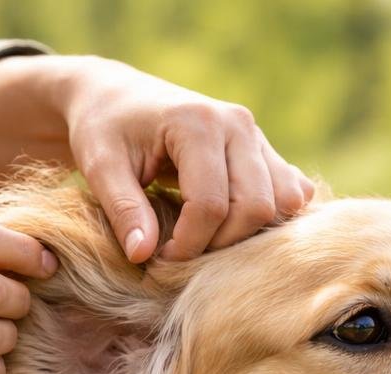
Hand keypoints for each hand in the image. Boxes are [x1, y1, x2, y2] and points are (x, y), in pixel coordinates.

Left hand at [0, 55, 316, 262]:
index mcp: (197, 123)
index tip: (158, 259)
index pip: (210, 204)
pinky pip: (291, 193)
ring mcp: (256, 136)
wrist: (116, 96)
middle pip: (255, 207)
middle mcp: (238, 125)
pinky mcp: (264, 150)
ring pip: (282, 203)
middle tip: (181, 255)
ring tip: (203, 241)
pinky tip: (230, 229)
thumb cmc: (103, 129)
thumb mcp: (100, 166)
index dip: (188, 245)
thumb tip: (143, 256)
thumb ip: (123, 210)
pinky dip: (269, 220)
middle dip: (220, 245)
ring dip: (248, 235)